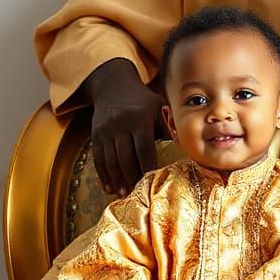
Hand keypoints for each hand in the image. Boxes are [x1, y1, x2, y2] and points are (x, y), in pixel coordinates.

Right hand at [82, 58, 160, 194]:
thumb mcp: (158, 107)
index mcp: (138, 118)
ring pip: (110, 160)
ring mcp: (105, 130)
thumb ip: (168, 127)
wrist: (113, 85)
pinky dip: (103, 175)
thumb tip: (185, 147)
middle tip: (138, 194)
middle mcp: (119, 125)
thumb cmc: (143, 100)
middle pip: (126, 157)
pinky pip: (98, 159)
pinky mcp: (95, 135)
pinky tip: (109, 188)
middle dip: (132, 177)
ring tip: (124, 194)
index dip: (148, 166)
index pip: (144, 148)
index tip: (153, 182)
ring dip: (117, 179)